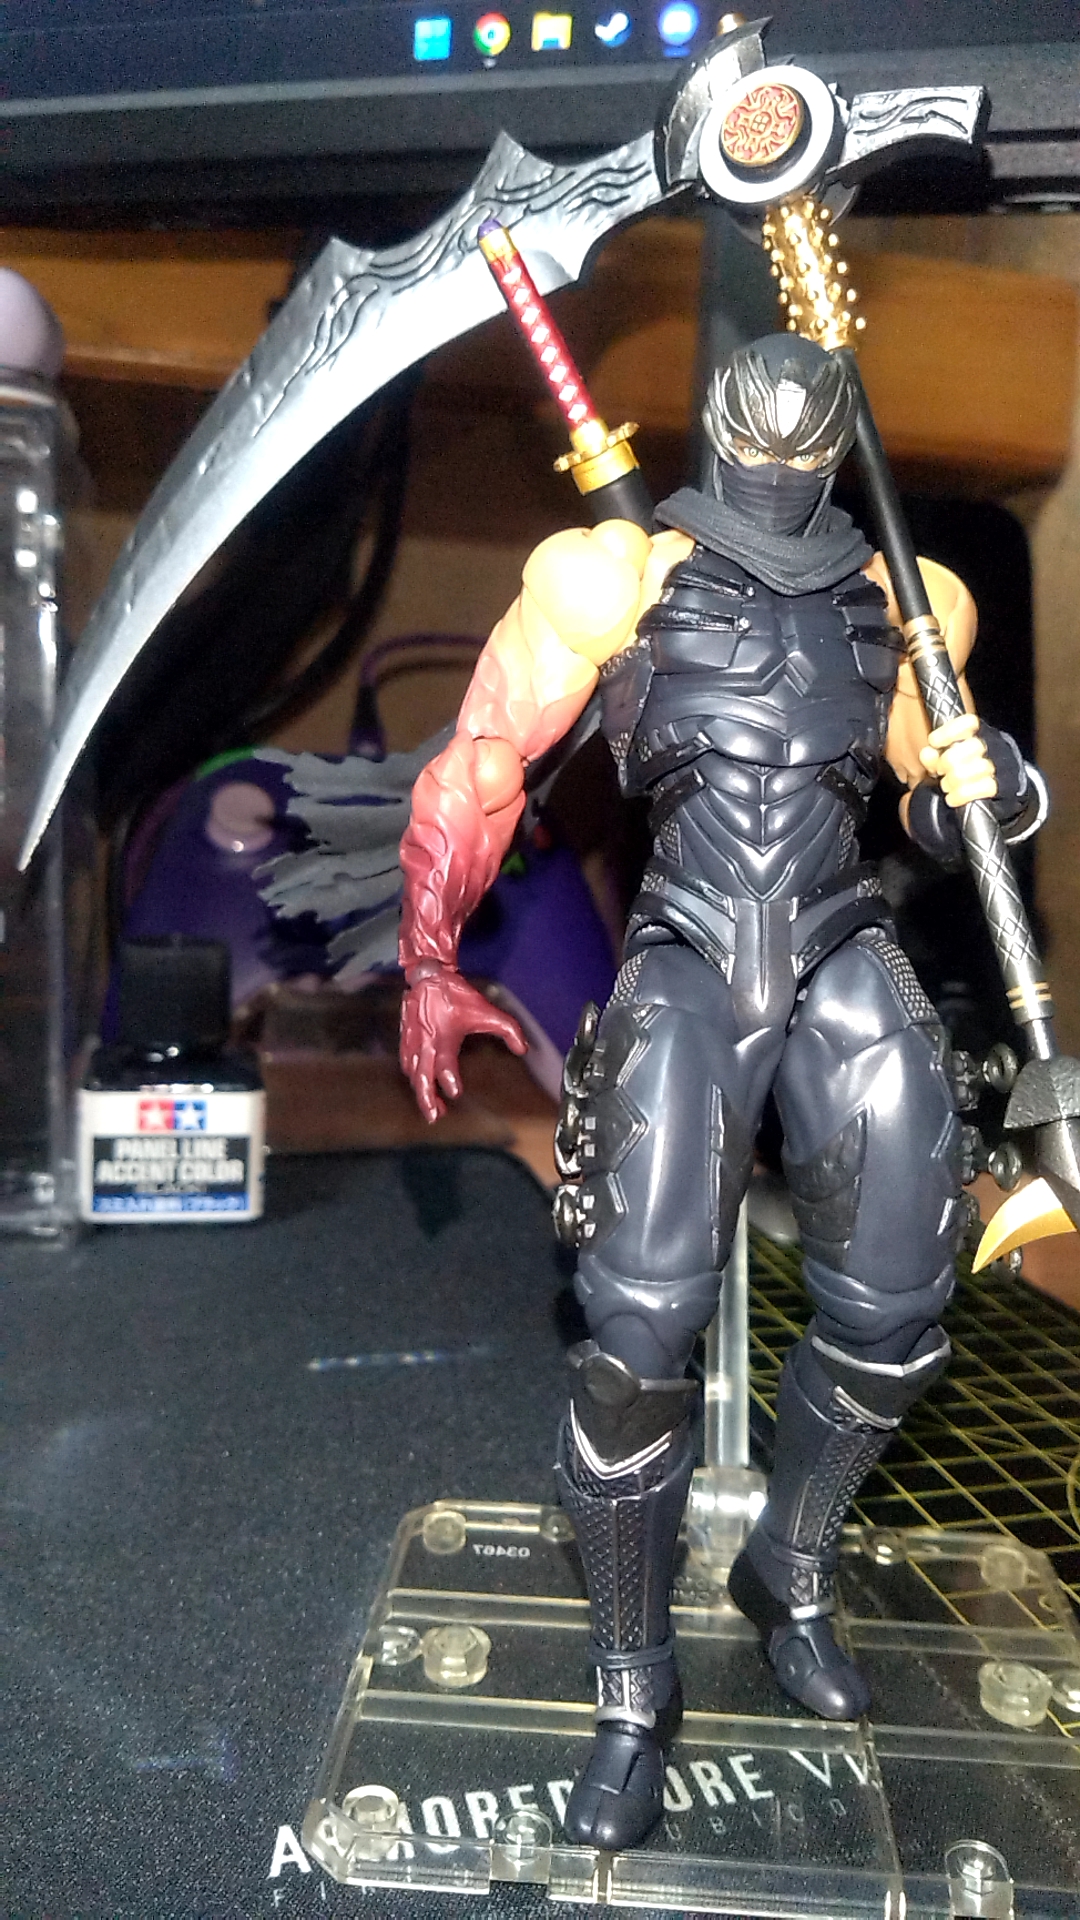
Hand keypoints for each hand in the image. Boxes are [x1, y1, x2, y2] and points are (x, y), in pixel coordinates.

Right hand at [400, 967, 526, 1122]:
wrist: (428, 976)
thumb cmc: (457, 994)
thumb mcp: (486, 1010)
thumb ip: (508, 1029)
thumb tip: (523, 1049)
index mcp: (443, 1035)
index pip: (444, 1063)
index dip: (448, 1078)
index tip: (455, 1093)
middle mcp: (425, 1041)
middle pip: (422, 1077)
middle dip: (427, 1098)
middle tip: (436, 1116)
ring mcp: (413, 1041)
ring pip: (413, 1073)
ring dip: (422, 1092)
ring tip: (434, 1109)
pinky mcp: (406, 1039)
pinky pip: (407, 1063)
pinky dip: (413, 1077)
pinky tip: (422, 1085)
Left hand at [919, 713, 997, 809]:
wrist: (984, 797)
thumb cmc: (960, 773)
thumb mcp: (942, 762)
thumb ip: (933, 756)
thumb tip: (927, 753)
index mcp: (978, 734)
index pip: (970, 722)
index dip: (949, 731)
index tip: (934, 742)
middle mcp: (992, 747)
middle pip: (974, 745)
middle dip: (949, 760)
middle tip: (939, 771)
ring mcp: (999, 767)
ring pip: (979, 767)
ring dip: (954, 780)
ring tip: (945, 786)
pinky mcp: (1001, 788)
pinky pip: (985, 787)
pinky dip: (962, 795)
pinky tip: (951, 798)